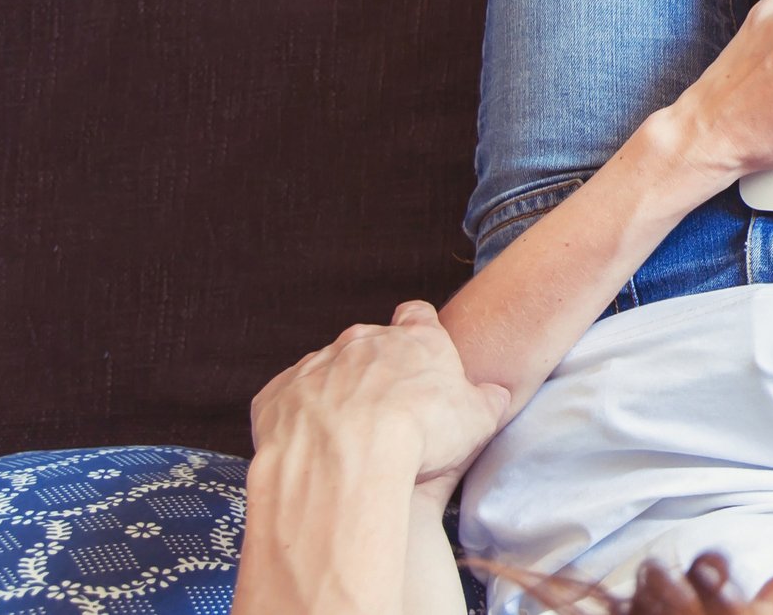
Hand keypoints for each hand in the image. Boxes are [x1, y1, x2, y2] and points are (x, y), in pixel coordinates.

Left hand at [251, 301, 509, 507]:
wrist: (347, 458)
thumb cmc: (421, 433)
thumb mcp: (477, 419)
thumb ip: (487, 401)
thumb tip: (495, 396)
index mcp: (413, 340)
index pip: (418, 315)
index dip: (420, 331)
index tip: (422, 353)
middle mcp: (362, 342)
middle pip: (368, 347)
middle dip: (374, 374)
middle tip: (387, 415)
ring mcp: (315, 365)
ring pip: (325, 374)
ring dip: (334, 399)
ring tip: (347, 442)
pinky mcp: (277, 396)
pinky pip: (287, 402)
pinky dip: (298, 422)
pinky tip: (312, 451)